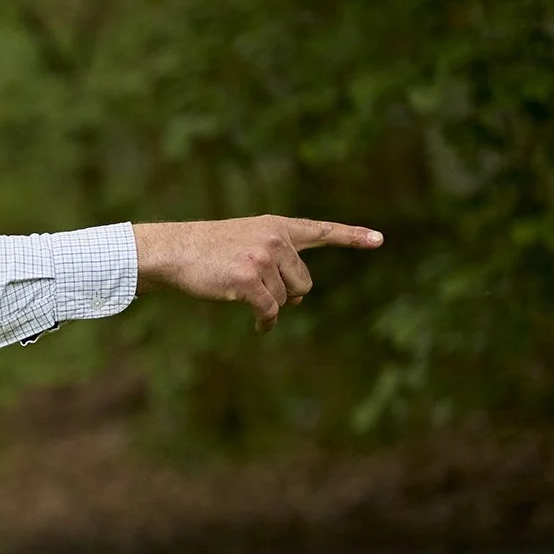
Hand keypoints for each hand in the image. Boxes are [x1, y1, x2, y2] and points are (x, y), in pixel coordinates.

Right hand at [132, 215, 383, 332]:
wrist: (174, 251)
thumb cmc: (205, 250)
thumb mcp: (245, 241)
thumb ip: (276, 257)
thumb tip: (297, 298)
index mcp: (276, 226)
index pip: (321, 230)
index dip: (352, 236)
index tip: (379, 240)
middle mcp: (275, 239)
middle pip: (304, 282)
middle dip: (288, 294)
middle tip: (264, 293)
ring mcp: (262, 259)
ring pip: (286, 299)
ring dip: (270, 306)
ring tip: (245, 298)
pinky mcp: (247, 280)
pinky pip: (270, 311)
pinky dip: (266, 322)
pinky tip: (259, 327)